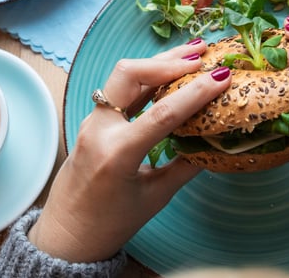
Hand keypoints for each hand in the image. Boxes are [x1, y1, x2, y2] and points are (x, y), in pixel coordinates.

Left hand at [28, 41, 230, 262]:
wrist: (66, 237)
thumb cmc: (110, 224)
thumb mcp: (156, 198)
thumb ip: (187, 165)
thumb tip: (217, 138)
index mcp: (117, 153)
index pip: (162, 113)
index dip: (195, 93)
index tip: (222, 76)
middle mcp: (100, 129)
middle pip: (130, 74)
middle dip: (168, 61)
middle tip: (203, 54)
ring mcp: (93, 122)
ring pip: (124, 75)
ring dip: (158, 62)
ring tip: (192, 51)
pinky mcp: (94, 120)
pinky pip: (121, 88)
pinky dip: (148, 75)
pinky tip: (170, 70)